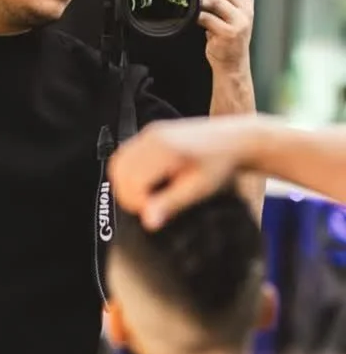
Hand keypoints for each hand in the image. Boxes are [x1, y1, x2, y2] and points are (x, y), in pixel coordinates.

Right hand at [108, 116, 257, 229]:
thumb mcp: (198, 189)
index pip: (131, 181)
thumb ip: (170, 204)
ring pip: (119, 161)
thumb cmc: (220, 164)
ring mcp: (150, 132)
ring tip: (148, 196)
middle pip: (119, 170)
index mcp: (164, 150)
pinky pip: (127, 153)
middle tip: (148, 207)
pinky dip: (130, 171)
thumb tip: (148, 221)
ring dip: (126, 182)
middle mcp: (152, 137)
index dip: (137, 203)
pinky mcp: (151, 132)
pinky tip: (150, 182)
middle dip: (127, 194)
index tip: (153, 213)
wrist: (235, 140)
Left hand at [197, 0, 253, 70]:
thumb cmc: (227, 37)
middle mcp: (246, 9)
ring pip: (215, 0)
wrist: (232, 63)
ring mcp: (239, 21)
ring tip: (191, 3)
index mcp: (247, 1)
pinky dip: (197, 15)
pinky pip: (207, 17)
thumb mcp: (230, 14)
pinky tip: (193, 17)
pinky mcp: (229, 32)